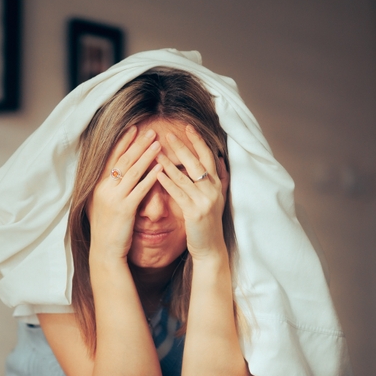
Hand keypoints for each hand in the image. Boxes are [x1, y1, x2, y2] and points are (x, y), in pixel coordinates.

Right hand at [87, 125, 162, 262]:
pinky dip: (151, 177)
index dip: (123, 142)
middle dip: (137, 144)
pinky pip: (140, 189)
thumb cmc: (106, 228)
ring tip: (158, 143)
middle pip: (123, 161)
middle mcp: (104, 189)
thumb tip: (116, 172)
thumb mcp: (102, 204)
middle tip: (150, 131)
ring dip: (146, 155)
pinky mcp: (125, 209)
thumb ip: (108, 187)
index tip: (133, 129)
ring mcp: (114, 198)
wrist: (104, 251)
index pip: (111, 158)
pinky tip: (160, 168)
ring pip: (133, 172)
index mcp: (98, 186)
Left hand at [156, 125, 229, 260]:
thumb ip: (220, 179)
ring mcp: (205, 201)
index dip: (198, 141)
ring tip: (155, 151)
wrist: (211, 248)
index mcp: (218, 184)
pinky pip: (178, 193)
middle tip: (168, 133)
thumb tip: (220, 160)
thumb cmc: (209, 224)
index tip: (187, 127)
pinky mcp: (194, 212)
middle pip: (197, 162)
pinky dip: (167, 182)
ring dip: (169, 162)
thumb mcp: (217, 199)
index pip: (208, 156)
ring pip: (185, 176)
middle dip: (182, 147)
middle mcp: (213, 190)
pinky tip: (157, 174)